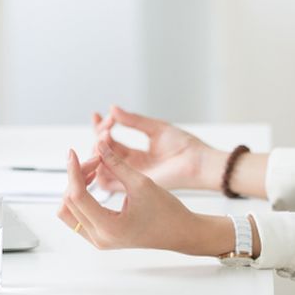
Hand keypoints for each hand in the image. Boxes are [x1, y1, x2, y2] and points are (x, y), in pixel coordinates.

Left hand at [57, 140, 202, 252]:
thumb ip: (117, 164)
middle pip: (68, 203)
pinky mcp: (100, 236)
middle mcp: (99, 238)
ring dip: (75, 188)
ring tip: (93, 169)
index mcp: (109, 228)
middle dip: (76, 177)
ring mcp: (98, 240)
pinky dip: (80, 196)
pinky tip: (94, 180)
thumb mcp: (142, 183)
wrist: (179, 232)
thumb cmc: (167, 211)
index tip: (73, 153)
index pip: (77, 196)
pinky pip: (78, 216)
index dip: (73, 171)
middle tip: (95, 159)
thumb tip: (98, 146)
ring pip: (68, 212)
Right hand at [90, 104, 213, 191]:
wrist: (198, 163)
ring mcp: (131, 176)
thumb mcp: (156, 128)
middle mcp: (131, 166)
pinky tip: (102, 150)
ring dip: (97, 150)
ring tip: (104, 135)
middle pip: (103, 152)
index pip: (110, 141)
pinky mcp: (132, 185)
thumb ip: (133, 121)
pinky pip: (106, 182)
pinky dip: (98, 167)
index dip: (100, 127)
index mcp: (137, 154)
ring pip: (100, 166)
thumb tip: (112, 108)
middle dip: (99, 136)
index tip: (96, 114)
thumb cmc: (184, 147)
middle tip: (106, 126)